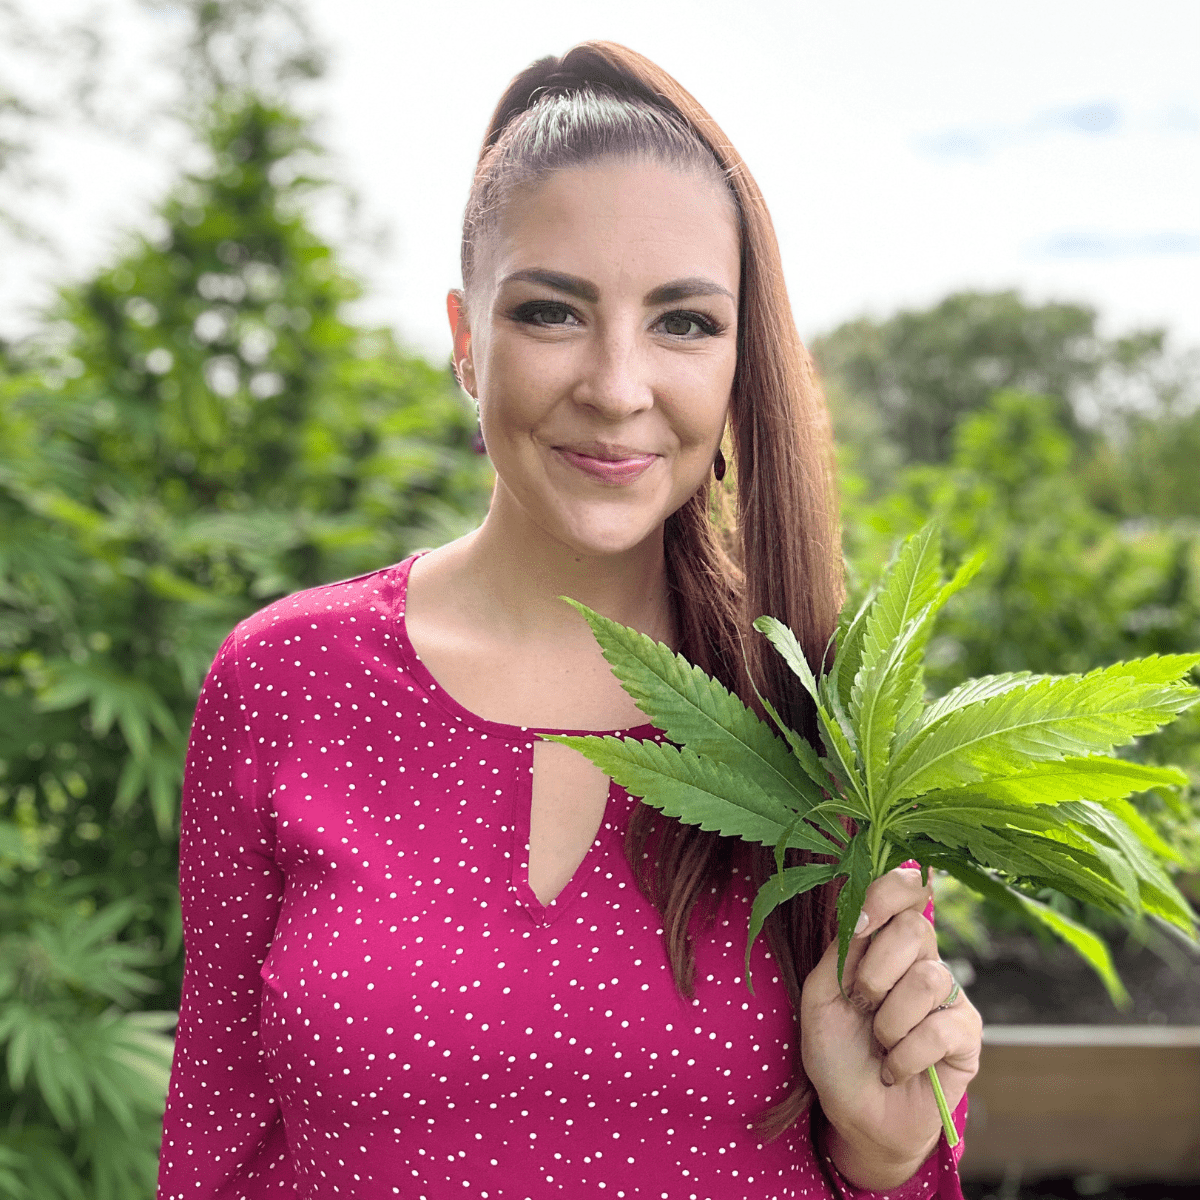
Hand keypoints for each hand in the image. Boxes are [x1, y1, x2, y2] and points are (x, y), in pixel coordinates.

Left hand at [800, 867, 981, 1190]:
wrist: (855, 1115)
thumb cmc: (836, 1052)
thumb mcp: (821, 995)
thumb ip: (842, 950)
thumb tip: (864, 912)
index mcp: (885, 940)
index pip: (904, 890)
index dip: (888, 892)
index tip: (859, 924)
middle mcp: (922, 959)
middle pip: (915, 927)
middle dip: (874, 973)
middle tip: (861, 1006)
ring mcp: (949, 995)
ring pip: (927, 979)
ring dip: (888, 1021)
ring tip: (879, 1044)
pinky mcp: (967, 1034)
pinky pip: (941, 1028)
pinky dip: (905, 1055)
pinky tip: (895, 1068)